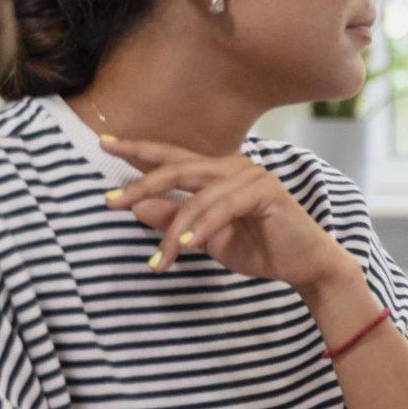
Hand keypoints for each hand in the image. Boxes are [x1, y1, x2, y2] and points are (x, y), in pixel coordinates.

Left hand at [101, 135, 359, 295]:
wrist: (304, 265)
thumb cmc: (259, 248)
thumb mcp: (205, 237)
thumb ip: (174, 219)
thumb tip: (136, 206)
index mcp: (218, 172)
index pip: (172, 156)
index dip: (137, 149)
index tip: (103, 143)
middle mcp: (234, 166)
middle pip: (178, 166)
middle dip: (141, 185)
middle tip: (111, 202)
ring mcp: (252, 176)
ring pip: (197, 196)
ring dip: (174, 231)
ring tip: (160, 260)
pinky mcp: (265, 192)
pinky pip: (222, 209)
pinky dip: (200, 228)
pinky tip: (184, 248)